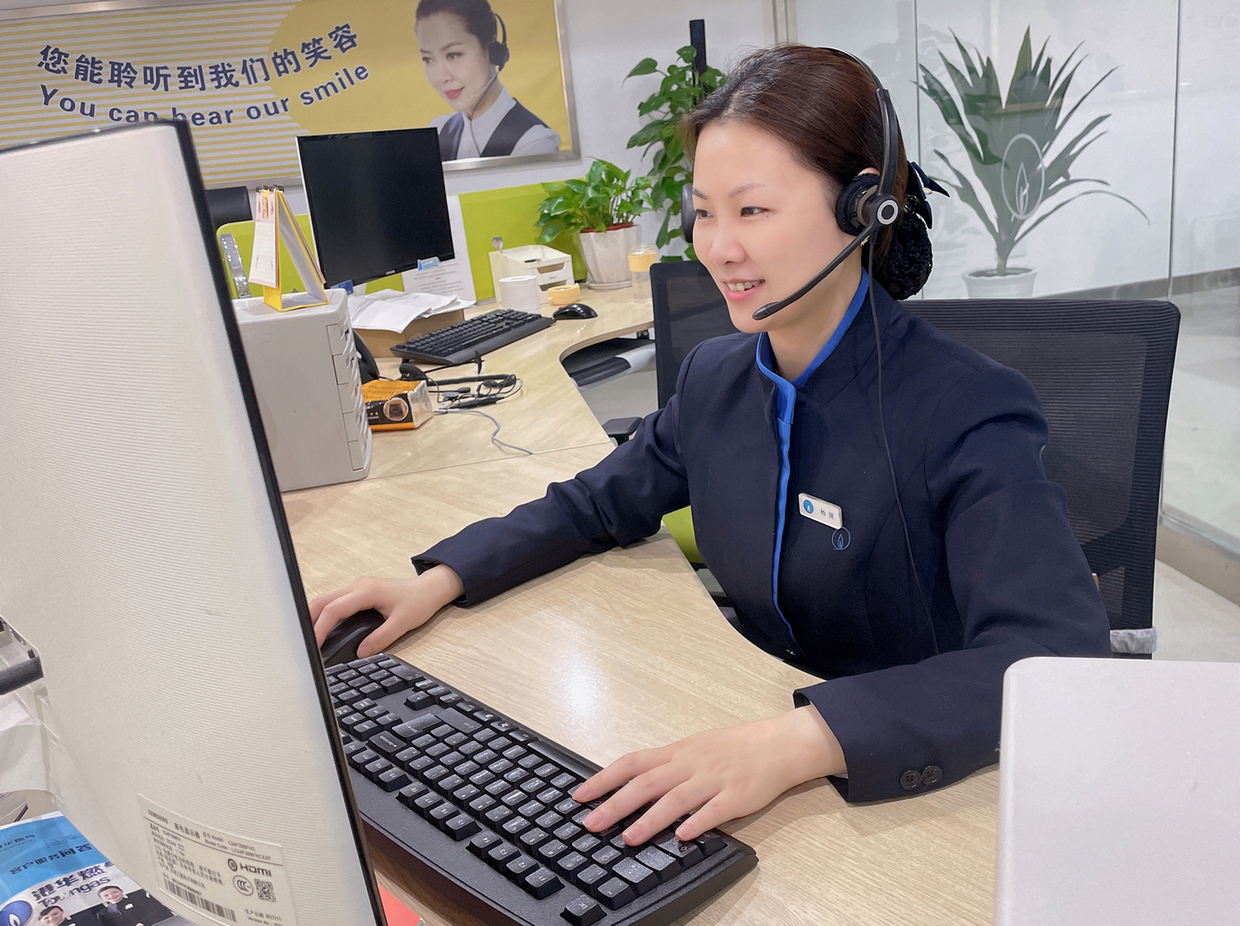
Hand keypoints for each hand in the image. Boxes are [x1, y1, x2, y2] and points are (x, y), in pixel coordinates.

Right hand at [308, 565, 464, 657]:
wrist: (429, 588)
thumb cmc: (419, 601)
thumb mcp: (403, 623)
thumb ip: (381, 638)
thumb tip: (361, 652)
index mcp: (366, 591)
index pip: (333, 609)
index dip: (320, 628)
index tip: (314, 644)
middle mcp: (358, 585)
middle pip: (322, 601)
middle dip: (309, 620)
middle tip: (304, 642)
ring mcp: (357, 586)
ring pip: (326, 598)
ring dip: (315, 615)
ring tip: (310, 637)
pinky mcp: (358, 590)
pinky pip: (334, 600)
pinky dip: (324, 612)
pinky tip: (323, 627)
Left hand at [573, 706, 845, 845]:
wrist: (778, 744)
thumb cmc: (734, 747)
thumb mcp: (693, 749)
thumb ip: (664, 766)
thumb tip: (628, 783)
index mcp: (677, 752)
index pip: (632, 763)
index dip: (604, 779)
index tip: (580, 795)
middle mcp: (691, 764)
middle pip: (648, 783)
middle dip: (616, 804)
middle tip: (592, 823)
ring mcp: (715, 779)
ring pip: (677, 798)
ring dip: (652, 819)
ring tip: (630, 837)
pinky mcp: (738, 795)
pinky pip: (716, 809)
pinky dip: (699, 822)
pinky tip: (684, 836)